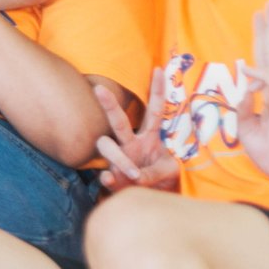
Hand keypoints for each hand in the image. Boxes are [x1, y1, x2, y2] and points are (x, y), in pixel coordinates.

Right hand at [95, 68, 180, 190]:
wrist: (151, 198)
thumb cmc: (161, 178)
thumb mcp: (168, 172)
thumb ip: (155, 172)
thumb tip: (135, 175)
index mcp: (150, 137)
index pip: (155, 110)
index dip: (157, 91)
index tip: (160, 69)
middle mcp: (131, 143)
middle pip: (119, 120)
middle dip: (110, 105)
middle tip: (100, 89)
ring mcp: (119, 157)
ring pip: (106, 145)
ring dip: (120, 159)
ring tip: (135, 174)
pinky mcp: (112, 175)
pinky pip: (106, 174)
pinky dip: (109, 178)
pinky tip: (111, 181)